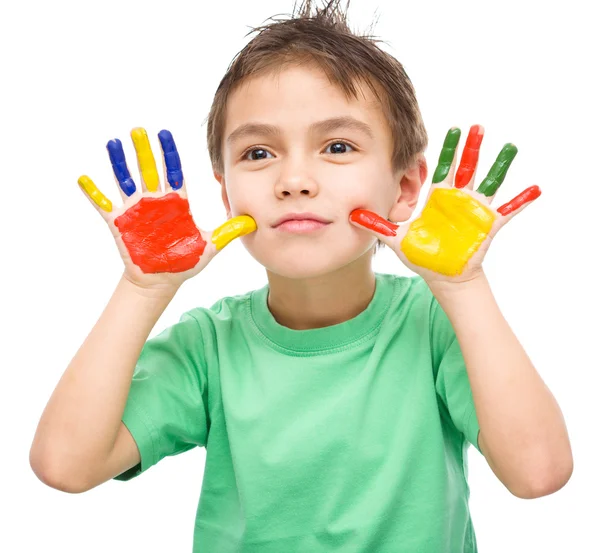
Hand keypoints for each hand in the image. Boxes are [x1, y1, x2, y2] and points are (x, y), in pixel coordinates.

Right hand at [77, 127, 255, 290]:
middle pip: (149, 170)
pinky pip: (104, 205)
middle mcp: (155, 201)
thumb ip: (228, 232)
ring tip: (114, 143)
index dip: (169, 153)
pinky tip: (83, 178)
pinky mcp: (120, 223)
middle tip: (139, 130)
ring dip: (119, 163)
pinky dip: (94, 193)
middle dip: (144, 151)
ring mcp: (136, 210)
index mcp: (176, 203)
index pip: (174, 172)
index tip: (165, 133)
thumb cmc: (185, 261)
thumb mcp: (210, 246)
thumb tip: (253, 223)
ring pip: (126, 180)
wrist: (162, 280)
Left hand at [349, 124, 540, 284]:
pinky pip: (508, 210)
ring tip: (509, 146)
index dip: (447, 150)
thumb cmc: (422, 255)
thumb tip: (351, 216)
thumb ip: (377, 225)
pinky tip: (535, 188)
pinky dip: (521, 200)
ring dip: (498, 165)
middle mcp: (458, 199)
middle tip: (476, 126)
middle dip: (470, 147)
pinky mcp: (488, 224)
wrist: (443, 276)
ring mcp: (475, 210)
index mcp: (438, 198)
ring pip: (488, 181)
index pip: (442, 168)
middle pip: (465, 167)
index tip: (452, 130)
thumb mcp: (397, 239)